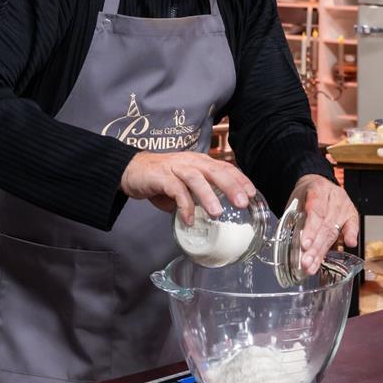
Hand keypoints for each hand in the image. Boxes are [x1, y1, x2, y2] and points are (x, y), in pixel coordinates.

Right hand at [120, 151, 256, 223]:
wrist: (131, 170)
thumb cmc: (161, 179)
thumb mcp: (185, 186)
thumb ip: (198, 198)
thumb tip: (211, 217)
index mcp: (200, 163)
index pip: (225, 168)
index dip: (239, 179)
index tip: (252, 194)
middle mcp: (190, 162)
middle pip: (215, 170)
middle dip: (231, 186)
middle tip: (243, 203)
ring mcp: (175, 167)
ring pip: (196, 178)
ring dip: (208, 195)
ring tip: (217, 213)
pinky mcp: (160, 176)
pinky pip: (175, 190)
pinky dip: (183, 205)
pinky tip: (188, 219)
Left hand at [291, 174, 358, 274]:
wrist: (318, 183)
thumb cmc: (305, 194)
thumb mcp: (295, 200)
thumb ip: (294, 218)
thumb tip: (289, 244)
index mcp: (317, 189)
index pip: (315, 211)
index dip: (311, 230)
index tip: (305, 245)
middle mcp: (334, 196)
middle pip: (325, 225)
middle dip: (315, 248)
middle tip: (306, 263)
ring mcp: (344, 204)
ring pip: (334, 230)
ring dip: (323, 251)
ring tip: (313, 265)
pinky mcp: (351, 213)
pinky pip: (352, 225)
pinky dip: (351, 235)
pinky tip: (349, 244)